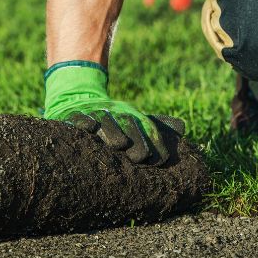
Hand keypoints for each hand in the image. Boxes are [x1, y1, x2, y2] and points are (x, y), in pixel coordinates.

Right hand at [42, 61, 183, 164]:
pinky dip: (84, 122)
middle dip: (135, 141)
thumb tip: (183, 127)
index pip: (146, 129)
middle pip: (128, 125)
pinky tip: (90, 129)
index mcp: (131, 115)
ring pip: (105, 122)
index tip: (159, 161)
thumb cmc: (112, 116)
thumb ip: (157, 124)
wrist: (78, 97)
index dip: (154, 145)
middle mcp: (115, 112)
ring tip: (119, 145)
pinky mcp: (75, 115)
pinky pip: (79, 118)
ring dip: (113, 132)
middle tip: (140, 157)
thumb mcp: (134, 117)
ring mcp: (95, 113)